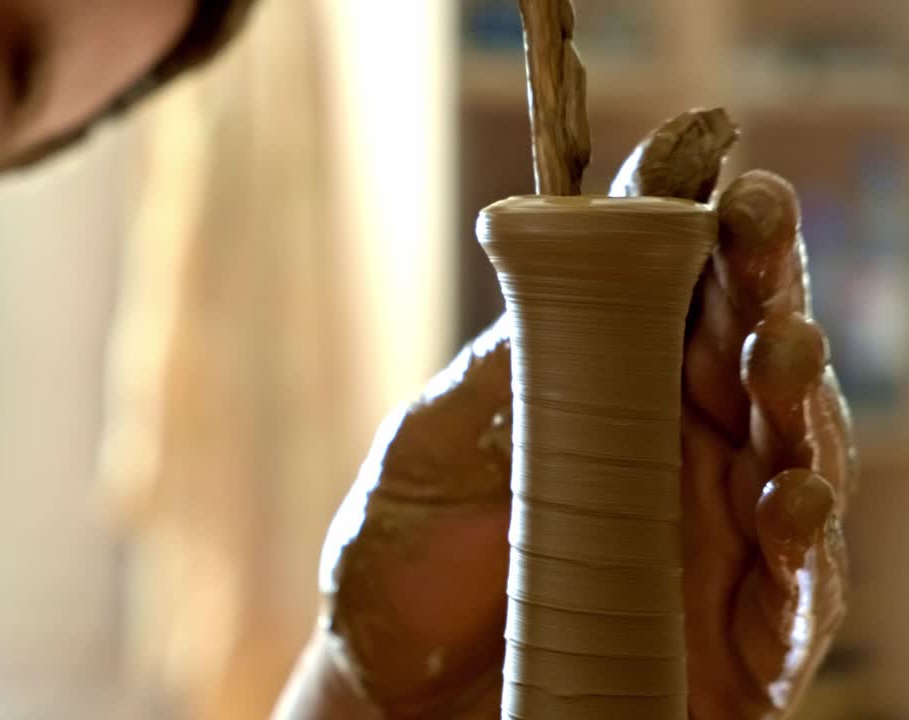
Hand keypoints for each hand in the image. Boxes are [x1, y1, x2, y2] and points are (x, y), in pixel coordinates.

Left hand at [273, 170, 853, 718]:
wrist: (389, 691)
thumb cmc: (403, 561)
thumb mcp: (434, 444)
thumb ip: (503, 361)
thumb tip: (550, 238)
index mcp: (615, 397)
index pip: (681, 301)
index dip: (709, 235)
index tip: (718, 176)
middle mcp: (682, 459)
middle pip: (750, 358)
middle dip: (766, 286)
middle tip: (761, 225)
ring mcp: (718, 546)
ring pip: (794, 457)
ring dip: (799, 399)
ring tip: (779, 350)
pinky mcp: (739, 643)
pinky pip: (796, 594)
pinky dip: (805, 548)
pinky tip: (792, 498)